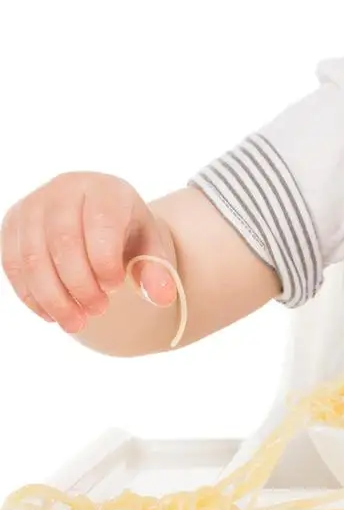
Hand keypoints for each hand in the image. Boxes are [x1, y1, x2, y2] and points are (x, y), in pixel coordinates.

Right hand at [1, 172, 175, 332]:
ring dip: (53, 297)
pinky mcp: (11, 225)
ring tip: (76, 322)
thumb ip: (157, 268)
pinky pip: (13, 265)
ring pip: (32, 257)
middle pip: (63, 241)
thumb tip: (162, 296)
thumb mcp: (149, 245)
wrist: (97, 218)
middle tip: (97, 311)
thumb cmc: (126, 230)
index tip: (115, 286)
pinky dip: (32, 296)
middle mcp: (65, 189)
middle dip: (80, 285)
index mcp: (105, 188)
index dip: (105, 261)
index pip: (101, 222)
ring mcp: (33, 205)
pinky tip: (53, 314)